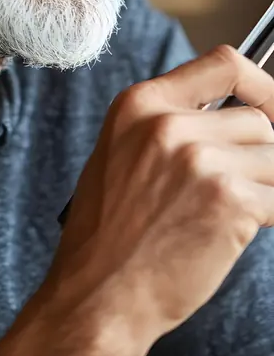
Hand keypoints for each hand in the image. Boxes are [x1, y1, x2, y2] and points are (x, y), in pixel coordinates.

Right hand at [0, 45, 273, 355]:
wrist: (99, 293)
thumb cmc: (108, 232)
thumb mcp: (120, 152)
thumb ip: (168, 123)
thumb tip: (230, 113)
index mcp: (141, 104)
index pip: (225, 63)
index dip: (262, 83)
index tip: (270, 105)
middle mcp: (169, 124)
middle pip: (257, 120)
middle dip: (257, 155)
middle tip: (236, 185)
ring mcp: (201, 160)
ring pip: (273, 158)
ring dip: (263, 188)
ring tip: (225, 214)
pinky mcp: (229, 201)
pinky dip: (269, 217)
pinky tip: (232, 233)